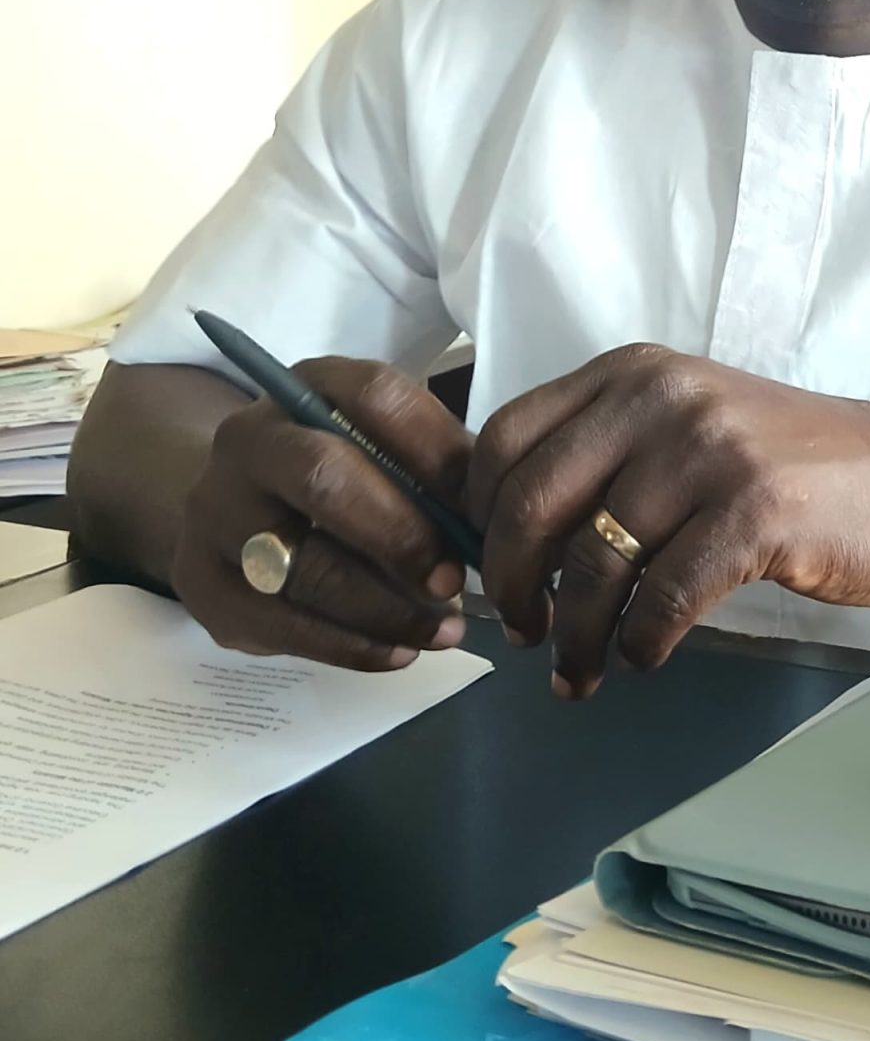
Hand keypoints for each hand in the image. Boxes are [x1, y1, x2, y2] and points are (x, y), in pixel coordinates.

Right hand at [170, 359, 477, 670]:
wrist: (234, 509)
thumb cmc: (337, 475)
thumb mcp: (381, 449)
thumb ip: (434, 471)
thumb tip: (495, 522)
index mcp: (307, 388)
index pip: (374, 397)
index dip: (435, 451)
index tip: (482, 508)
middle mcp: (249, 440)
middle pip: (324, 477)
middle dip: (400, 535)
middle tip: (452, 579)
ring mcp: (215, 513)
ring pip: (303, 566)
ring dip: (386, 607)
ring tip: (444, 631)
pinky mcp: (202, 587)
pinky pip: (282, 627)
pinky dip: (351, 646)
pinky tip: (399, 653)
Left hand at [465, 344, 869, 696]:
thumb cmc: (798, 467)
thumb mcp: (692, 426)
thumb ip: (610, 456)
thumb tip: (512, 539)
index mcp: (635, 372)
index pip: (506, 436)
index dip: (479, 517)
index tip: (488, 569)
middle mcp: (664, 396)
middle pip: (530, 500)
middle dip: (511, 584)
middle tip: (524, 631)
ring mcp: (711, 449)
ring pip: (592, 562)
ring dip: (575, 635)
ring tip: (580, 668)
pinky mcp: (756, 510)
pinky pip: (661, 599)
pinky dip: (640, 644)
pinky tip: (645, 656)